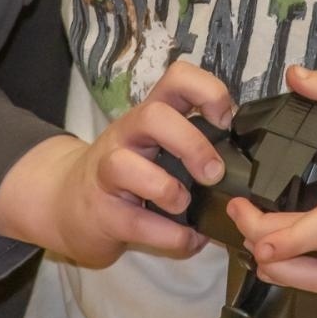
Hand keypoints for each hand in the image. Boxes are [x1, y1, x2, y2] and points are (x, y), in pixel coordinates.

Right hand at [0, 61, 236, 267]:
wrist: (67, 204)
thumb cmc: (130, 174)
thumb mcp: (158, 146)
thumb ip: (196, 144)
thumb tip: (249, 162)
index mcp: (152, 114)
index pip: (177, 77)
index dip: (207, 91)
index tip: (226, 120)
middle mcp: (127, 135)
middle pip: (154, 116)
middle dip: (191, 144)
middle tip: (213, 173)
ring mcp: (107, 172)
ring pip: (126, 165)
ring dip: (167, 189)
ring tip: (184, 205)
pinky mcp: (101, 212)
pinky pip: (134, 222)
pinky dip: (168, 236)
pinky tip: (186, 240)